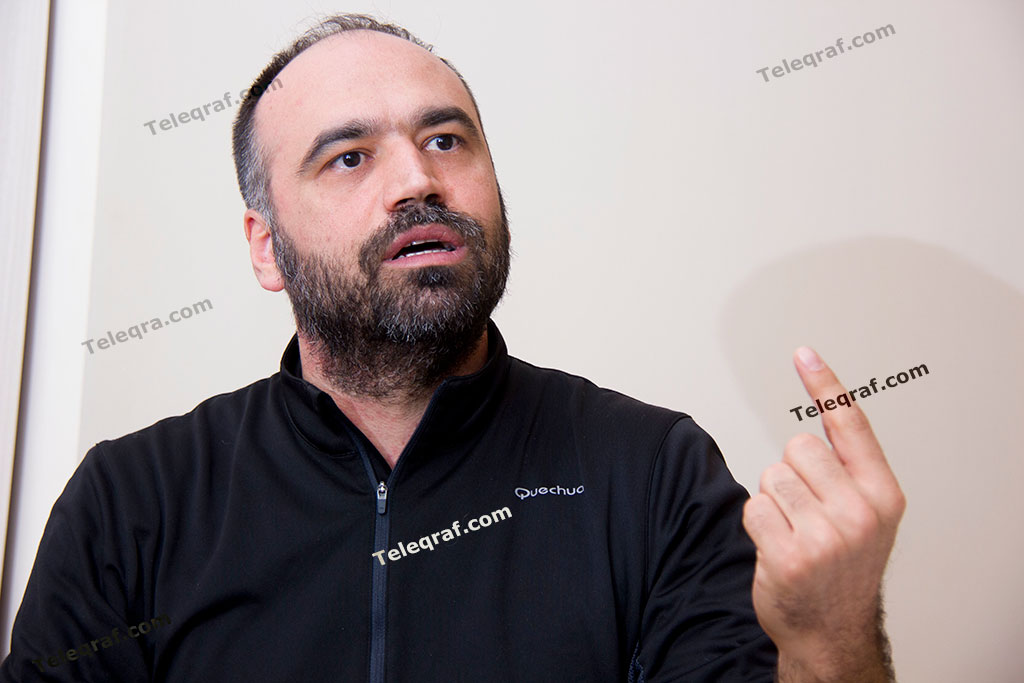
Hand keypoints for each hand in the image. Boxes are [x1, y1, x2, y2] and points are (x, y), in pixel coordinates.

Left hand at [742, 347, 905, 681]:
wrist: (829, 629)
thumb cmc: (843, 566)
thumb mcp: (866, 514)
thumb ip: (849, 468)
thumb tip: (821, 409)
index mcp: (883, 495)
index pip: (850, 425)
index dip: (825, 385)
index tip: (804, 353)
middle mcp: (860, 512)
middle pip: (797, 447)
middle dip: (792, 473)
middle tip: (807, 511)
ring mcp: (826, 536)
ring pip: (771, 477)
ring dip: (774, 502)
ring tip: (794, 532)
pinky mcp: (789, 554)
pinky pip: (754, 507)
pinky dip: (759, 524)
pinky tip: (778, 547)